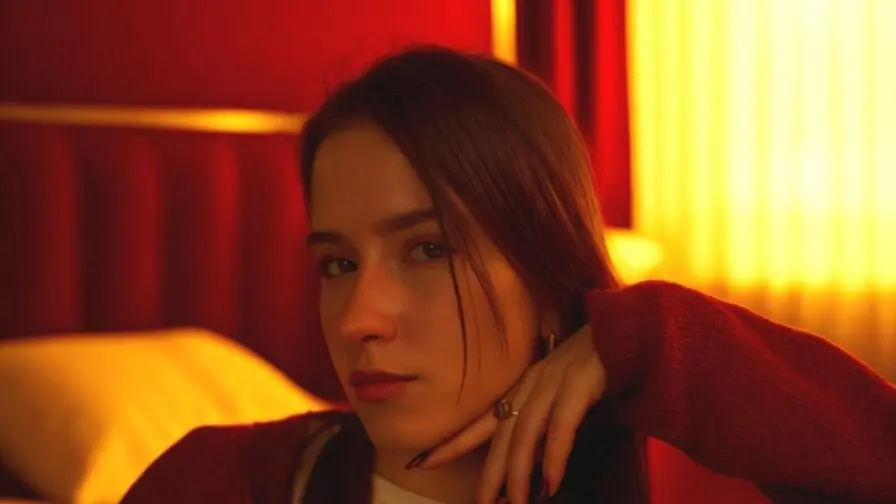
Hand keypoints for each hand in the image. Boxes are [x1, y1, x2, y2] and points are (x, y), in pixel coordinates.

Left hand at [415, 324, 606, 503]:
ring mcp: (553, 383)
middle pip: (501, 434)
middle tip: (480, 502)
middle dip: (488, 472)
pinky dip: (554, 457)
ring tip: (515, 503)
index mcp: (523, 387)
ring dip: (518, 473)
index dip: (452, 442)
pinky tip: (550, 483)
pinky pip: (561, 427)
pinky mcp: (578, 385)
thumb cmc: (599, 371)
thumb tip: (534, 468)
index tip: (421, 460)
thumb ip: (547, 429)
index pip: (481, 421)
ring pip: (525, 435)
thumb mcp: (564, 401)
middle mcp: (532, 385)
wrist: (631, 334)